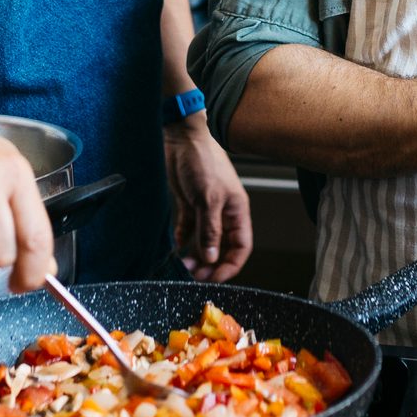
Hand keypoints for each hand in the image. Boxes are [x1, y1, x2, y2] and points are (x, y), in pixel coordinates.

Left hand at [164, 117, 253, 281]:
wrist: (182, 137)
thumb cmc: (203, 160)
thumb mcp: (208, 199)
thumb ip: (210, 231)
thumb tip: (211, 258)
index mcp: (236, 211)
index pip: (241, 247)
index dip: (230, 265)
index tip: (214, 278)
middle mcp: (223, 213)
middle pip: (221, 248)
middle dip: (210, 264)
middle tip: (195, 276)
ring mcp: (205, 209)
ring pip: (204, 241)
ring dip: (195, 255)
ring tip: (183, 266)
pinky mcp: (189, 204)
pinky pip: (188, 229)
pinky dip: (182, 240)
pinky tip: (176, 248)